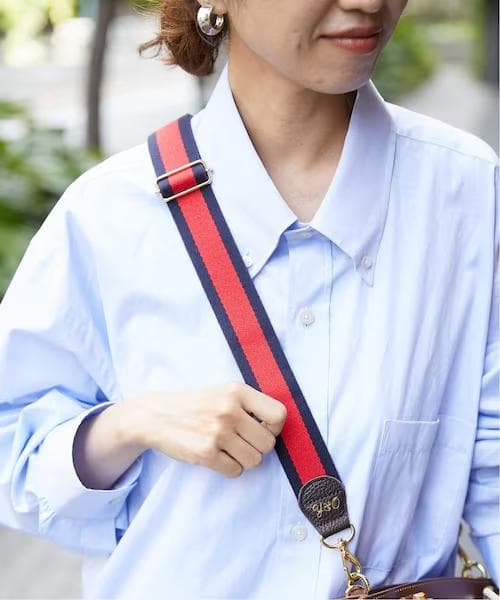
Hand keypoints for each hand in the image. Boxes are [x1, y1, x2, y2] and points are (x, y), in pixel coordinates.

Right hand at [127, 382, 286, 477]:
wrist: (155, 415)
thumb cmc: (195, 406)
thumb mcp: (223, 393)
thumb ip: (249, 405)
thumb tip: (277, 428)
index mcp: (237, 391)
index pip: (278, 415)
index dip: (274, 428)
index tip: (262, 429)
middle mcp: (229, 410)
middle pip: (268, 444)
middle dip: (258, 447)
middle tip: (241, 442)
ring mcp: (217, 432)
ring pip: (254, 461)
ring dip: (244, 459)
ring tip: (228, 449)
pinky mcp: (205, 453)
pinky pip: (235, 471)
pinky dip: (229, 468)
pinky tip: (216, 456)